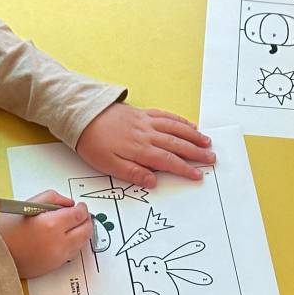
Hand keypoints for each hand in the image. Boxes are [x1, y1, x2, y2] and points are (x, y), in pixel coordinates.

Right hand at [0, 190, 92, 278]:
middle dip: (86, 221)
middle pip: (86, 231)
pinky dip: (72, 244)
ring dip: (81, 233)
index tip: (80, 206)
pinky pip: (72, 254)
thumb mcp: (28, 204)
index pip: (79, 215)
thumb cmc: (6, 229)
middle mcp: (59, 243)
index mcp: (52, 225)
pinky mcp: (55, 266)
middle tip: (81, 215)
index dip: (82, 209)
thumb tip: (69, 203)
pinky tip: (64, 237)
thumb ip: (52, 198)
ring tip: (73, 225)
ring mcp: (58, 257)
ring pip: (81, 244)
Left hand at [76, 101, 213, 186]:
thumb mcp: (108, 165)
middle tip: (212, 158)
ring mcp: (146, 121)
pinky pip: (165, 115)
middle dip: (196, 152)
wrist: (81, 115)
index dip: (185, 168)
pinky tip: (190, 123)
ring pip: (175, 128)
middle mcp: (147, 134)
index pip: (168, 161)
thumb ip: (133, 173)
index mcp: (140, 149)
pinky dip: (180, 120)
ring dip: (193, 135)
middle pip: (177, 143)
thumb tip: (153, 181)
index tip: (198, 175)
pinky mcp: (142, 113)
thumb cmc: (93, 143)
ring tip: (207, 142)